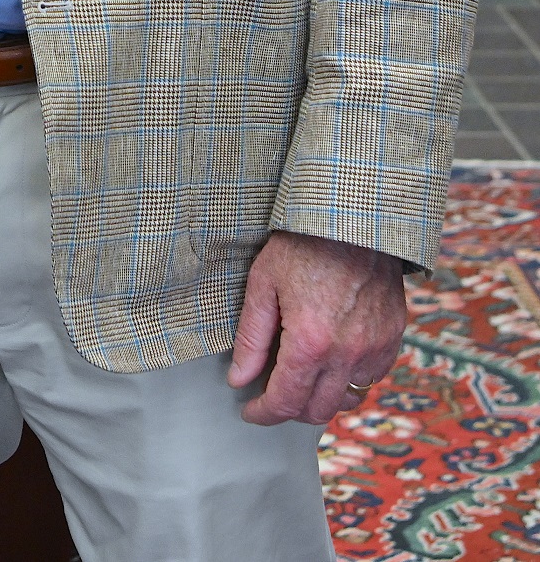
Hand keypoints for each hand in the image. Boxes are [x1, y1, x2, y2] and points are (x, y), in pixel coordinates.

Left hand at [228, 229, 405, 424]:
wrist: (353, 218)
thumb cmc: (301, 245)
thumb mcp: (263, 283)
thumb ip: (251, 338)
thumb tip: (238, 379)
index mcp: (310, 342)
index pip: (285, 401)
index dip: (263, 413)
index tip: (250, 411)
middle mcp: (347, 354)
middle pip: (317, 410)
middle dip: (289, 410)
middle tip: (270, 395)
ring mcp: (375, 349)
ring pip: (347, 399)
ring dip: (321, 398)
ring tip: (300, 379)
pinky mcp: (393, 338)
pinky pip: (370, 377)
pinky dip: (348, 379)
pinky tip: (330, 359)